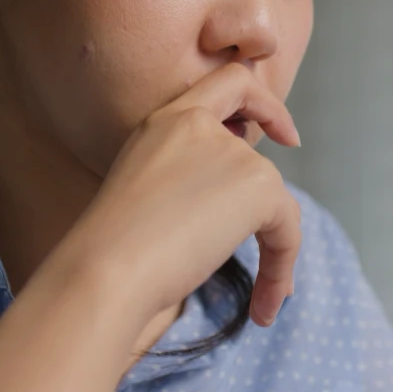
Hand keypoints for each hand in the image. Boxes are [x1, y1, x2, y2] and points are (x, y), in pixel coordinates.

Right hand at [47, 63, 302, 328]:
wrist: (105, 271)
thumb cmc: (109, 252)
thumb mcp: (144, 195)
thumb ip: (186, 180)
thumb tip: (232, 205)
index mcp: (165, 121)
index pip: (228, 83)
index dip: (262, 102)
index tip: (280, 136)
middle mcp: (199, 125)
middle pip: (257, 150)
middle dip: (269, 193)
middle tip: (277, 229)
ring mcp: (231, 152)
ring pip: (273, 202)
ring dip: (274, 251)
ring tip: (260, 303)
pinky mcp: (257, 185)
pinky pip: (288, 229)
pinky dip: (282, 269)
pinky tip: (265, 309)